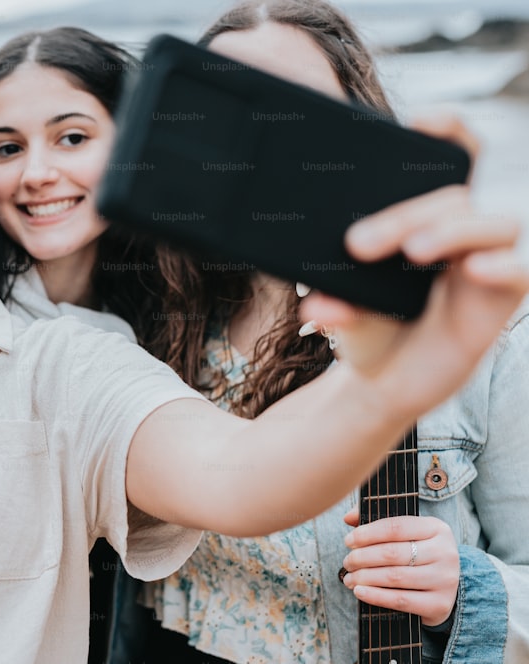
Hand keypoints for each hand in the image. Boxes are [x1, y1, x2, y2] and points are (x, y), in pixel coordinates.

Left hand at [300, 116, 528, 419]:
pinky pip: (519, 271)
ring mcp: (484, 260)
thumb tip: (315, 304)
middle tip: (358, 244)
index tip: (418, 120)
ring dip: (451, 230)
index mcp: (422, 217)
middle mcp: (459, 230)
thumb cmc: (370, 330)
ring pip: (488, 222)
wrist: (387, 382)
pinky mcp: (503, 297)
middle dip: (404, 214)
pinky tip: (476, 269)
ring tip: (413, 252)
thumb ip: (336, 304)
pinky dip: (502, 265)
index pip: (449, 158)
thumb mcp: (344, 314)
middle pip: (450, 196)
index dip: (445, 130)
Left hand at [342, 508, 458, 626]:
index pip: (395, 527)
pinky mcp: (440, 604)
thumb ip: (376, 521)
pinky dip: (375, 596)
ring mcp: (445, 579)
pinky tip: (359, 591)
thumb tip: (348, 517)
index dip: (366, 534)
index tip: (348, 541)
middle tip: (347, 562)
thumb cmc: (417, 553)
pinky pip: (401, 600)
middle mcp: (445, 552)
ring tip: (349, 578)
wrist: (444, 586)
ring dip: (364, 577)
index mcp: (436, 528)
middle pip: (392, 553)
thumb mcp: (405, 533)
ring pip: (394, 577)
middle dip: (362, 558)